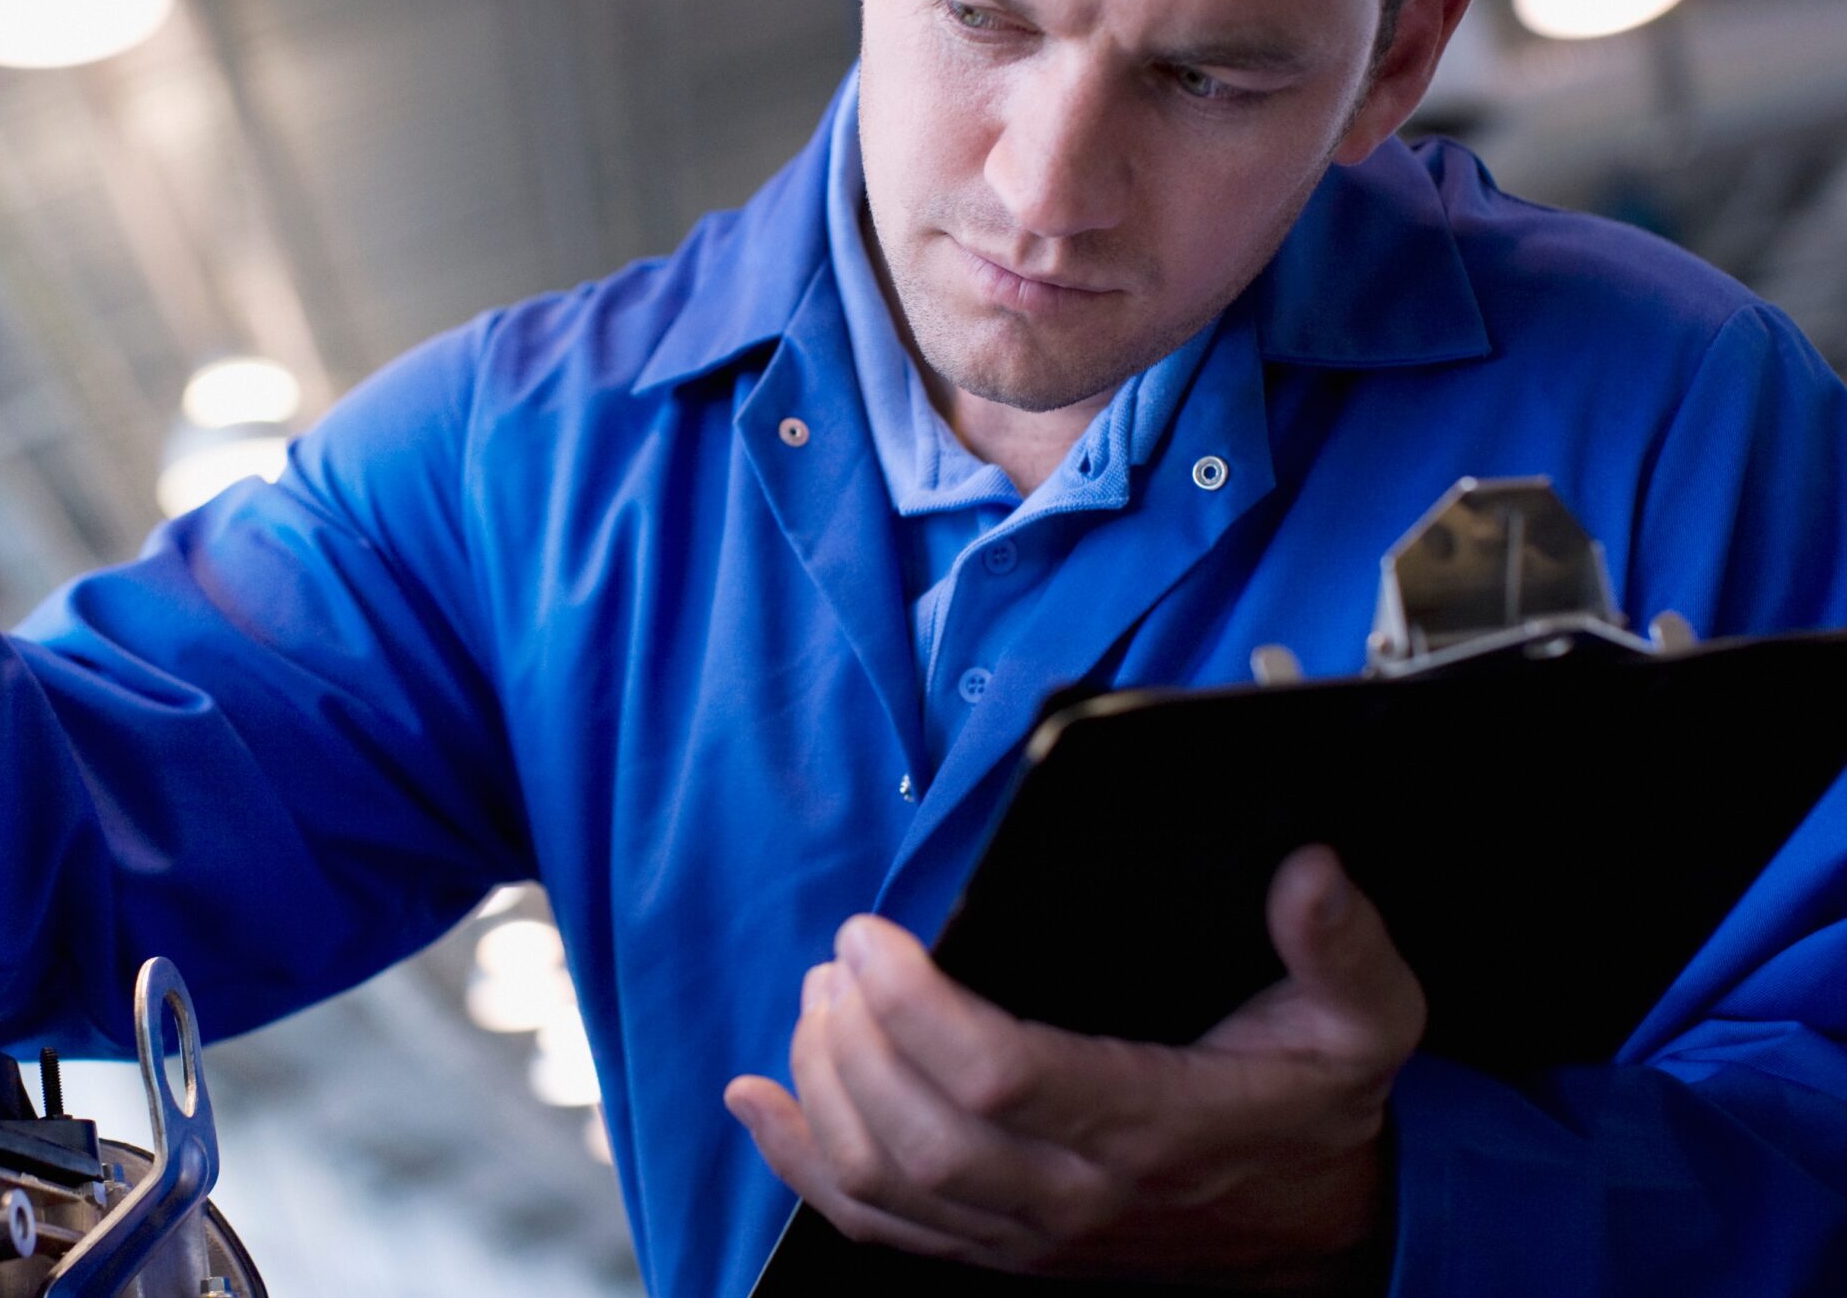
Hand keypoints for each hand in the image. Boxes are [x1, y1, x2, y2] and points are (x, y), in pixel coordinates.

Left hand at [725, 845, 1422, 1290]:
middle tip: (839, 957)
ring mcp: (1030, 1235)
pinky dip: (799, 1164)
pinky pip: (875, 1224)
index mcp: (1152, 1128)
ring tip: (818, 999)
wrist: (1326, 1232)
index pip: (997, 1079)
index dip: (914, 1007)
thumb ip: (1344, 947)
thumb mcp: (1367, 1022)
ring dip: (823, 1085)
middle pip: (916, 1135)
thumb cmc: (1320, 1111)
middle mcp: (1078, 1197)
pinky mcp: (998, 1249)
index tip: (872, 935)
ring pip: (883, 1181)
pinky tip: (756, 1102)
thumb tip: (1310, 874)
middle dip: (851, 1037)